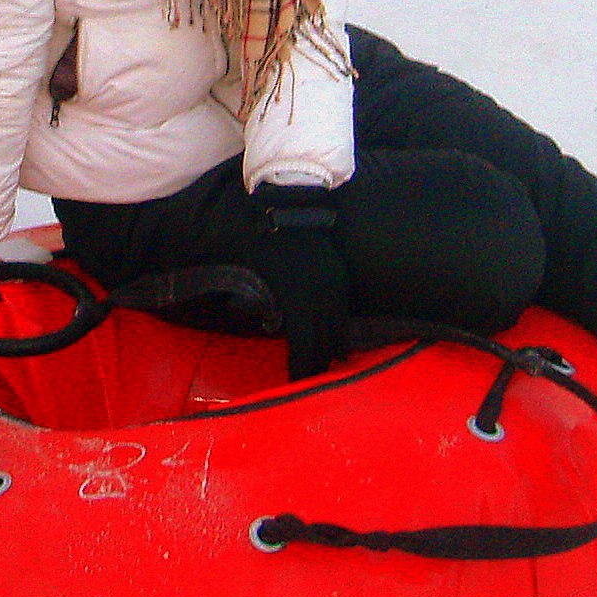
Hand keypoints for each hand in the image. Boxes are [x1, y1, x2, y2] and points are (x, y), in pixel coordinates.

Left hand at [245, 183, 349, 380]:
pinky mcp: (341, 280)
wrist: (289, 210)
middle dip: (317, 366)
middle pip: (325, 344)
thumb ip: (259, 305)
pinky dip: (339, 331)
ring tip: (324, 368)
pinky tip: (336, 342)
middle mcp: (322, 299)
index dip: (301, 370)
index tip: (296, 385)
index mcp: (298, 302)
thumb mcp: (252, 276)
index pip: (305, 347)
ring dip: (331, 351)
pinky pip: (343, 314)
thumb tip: (268, 326)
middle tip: (310, 382)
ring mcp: (335, 289)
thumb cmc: (263, 243)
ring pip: (339, 331)